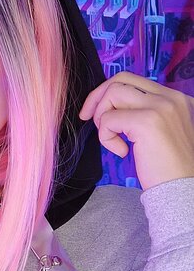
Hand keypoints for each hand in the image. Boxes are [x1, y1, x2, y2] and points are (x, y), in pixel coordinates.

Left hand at [78, 71, 193, 191]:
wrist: (182, 191)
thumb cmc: (168, 168)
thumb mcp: (160, 131)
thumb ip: (143, 113)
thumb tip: (110, 105)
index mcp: (175, 98)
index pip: (133, 80)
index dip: (108, 92)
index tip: (95, 111)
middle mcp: (170, 97)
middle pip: (120, 79)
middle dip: (97, 97)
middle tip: (87, 118)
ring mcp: (160, 107)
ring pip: (113, 94)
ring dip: (102, 117)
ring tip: (112, 139)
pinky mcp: (147, 122)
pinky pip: (108, 119)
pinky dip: (106, 136)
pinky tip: (122, 152)